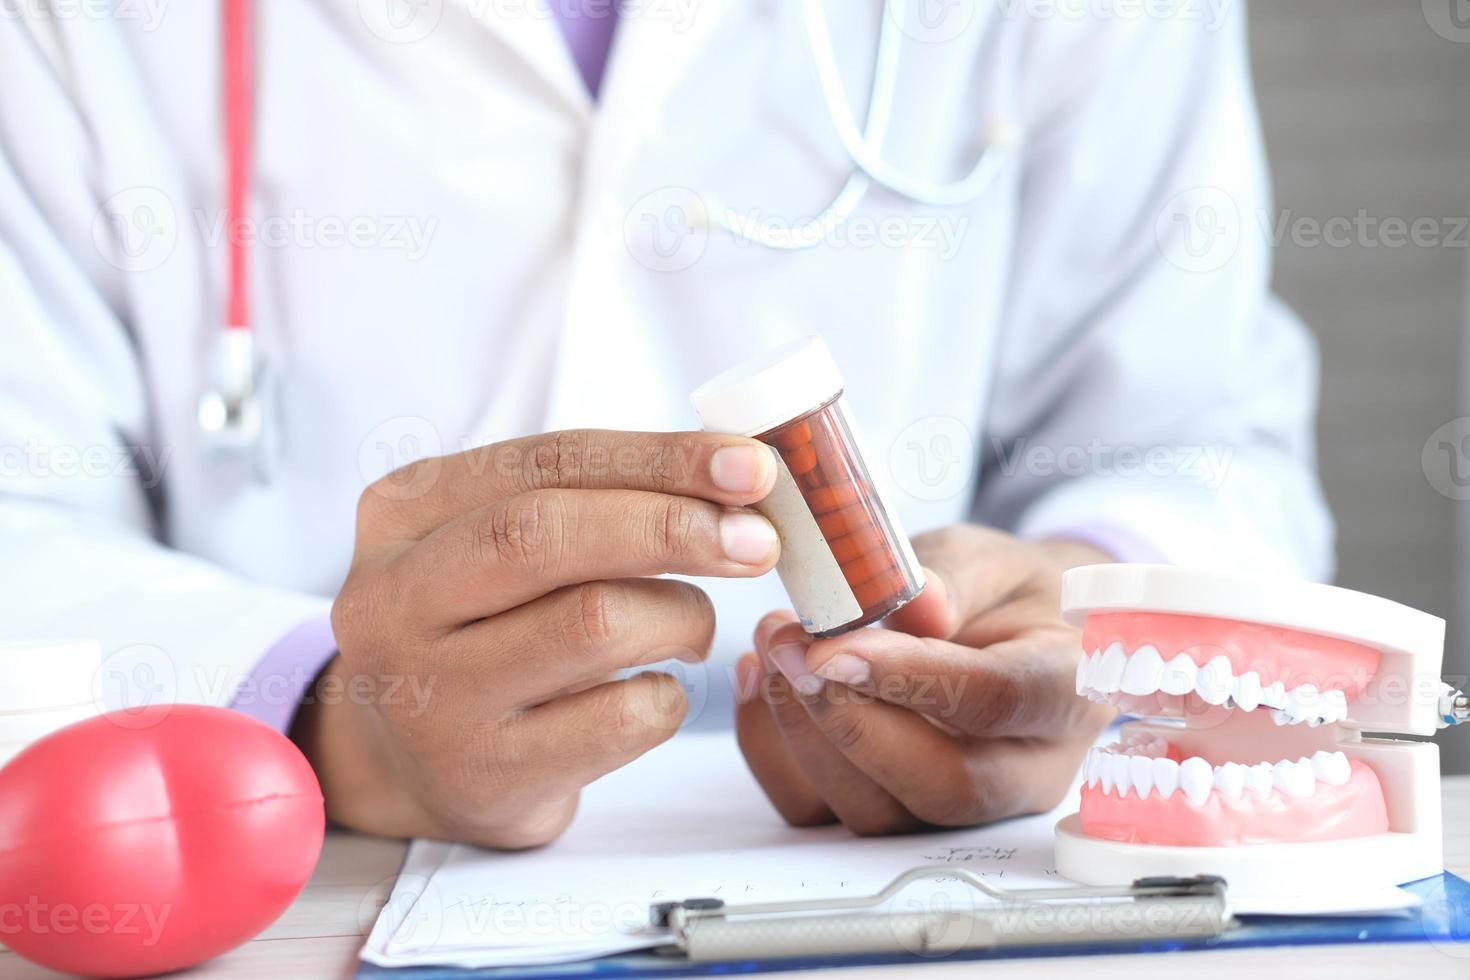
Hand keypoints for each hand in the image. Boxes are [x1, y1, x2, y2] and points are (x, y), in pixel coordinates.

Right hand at [293, 430, 779, 847]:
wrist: (412, 761)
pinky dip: (669, 696)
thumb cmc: (485, 625)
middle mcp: (395, 600)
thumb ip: (595, 495)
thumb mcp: (501, 540)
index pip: (545, 462)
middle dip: (671, 527)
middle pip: (546, 536)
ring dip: (682, 615)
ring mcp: (434, 695)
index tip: (749, 463)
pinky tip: (655, 690)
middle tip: (758, 539)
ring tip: (693, 625)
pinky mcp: (486, 774)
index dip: (659, 458)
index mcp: (402, 513)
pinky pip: (622, 718)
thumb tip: (739, 471)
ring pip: (595, 623)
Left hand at [734, 526, 1114, 834]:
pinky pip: (820, 811)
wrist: (1006, 630)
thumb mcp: (990, 559)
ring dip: (803, 734)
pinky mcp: (891, 812)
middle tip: (793, 650)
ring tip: (773, 645)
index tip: (839, 647)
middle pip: (942, 786)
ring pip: (877, 812)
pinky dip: (772, 751)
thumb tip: (916, 603)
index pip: (997, 703)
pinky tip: (760, 679)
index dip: (912, 679)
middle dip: (851, 724)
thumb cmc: (1002, 594)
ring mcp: (956, 806)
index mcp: (1066, 693)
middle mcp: (1023, 772)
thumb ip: (954, 578)